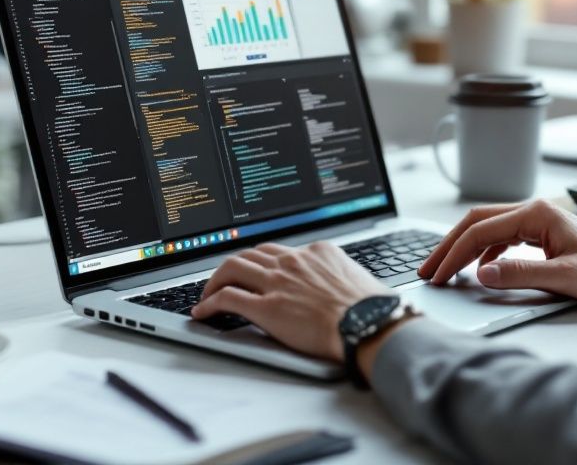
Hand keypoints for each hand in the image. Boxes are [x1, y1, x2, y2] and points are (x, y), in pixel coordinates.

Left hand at [192, 242, 390, 361]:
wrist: (369, 325)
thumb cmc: (372, 309)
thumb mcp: (358, 279)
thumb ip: (339, 276)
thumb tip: (342, 287)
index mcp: (317, 252)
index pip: (280, 250)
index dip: (263, 261)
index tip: (257, 270)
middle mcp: (294, 261)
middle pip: (251, 253)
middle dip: (234, 266)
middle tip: (226, 279)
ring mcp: (278, 282)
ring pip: (232, 268)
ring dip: (215, 280)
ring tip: (208, 293)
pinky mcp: (267, 307)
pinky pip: (228, 298)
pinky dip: (210, 302)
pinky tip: (204, 311)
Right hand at [418, 200, 576, 305]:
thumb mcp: (565, 278)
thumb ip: (520, 274)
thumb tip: (480, 274)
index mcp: (536, 214)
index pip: (480, 231)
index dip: (454, 255)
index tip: (438, 277)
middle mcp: (533, 210)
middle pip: (476, 222)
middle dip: (448, 246)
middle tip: (427, 270)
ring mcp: (536, 219)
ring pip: (486, 227)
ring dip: (462, 247)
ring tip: (444, 269)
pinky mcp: (540, 232)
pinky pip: (500, 236)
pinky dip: (482, 251)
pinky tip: (479, 268)